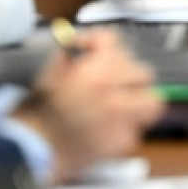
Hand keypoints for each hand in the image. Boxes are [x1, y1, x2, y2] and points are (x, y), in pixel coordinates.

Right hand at [13, 29, 164, 183]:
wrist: (34, 147)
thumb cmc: (39, 111)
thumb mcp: (51, 72)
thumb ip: (71, 54)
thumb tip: (83, 45)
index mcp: (96, 70)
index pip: (113, 41)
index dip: (99, 42)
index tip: (92, 49)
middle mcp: (114, 91)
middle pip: (142, 72)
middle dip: (128, 75)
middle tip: (116, 81)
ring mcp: (122, 118)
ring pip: (152, 102)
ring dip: (141, 101)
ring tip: (126, 104)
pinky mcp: (122, 141)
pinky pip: (136, 129)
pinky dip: (125, 127)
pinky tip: (109, 128)